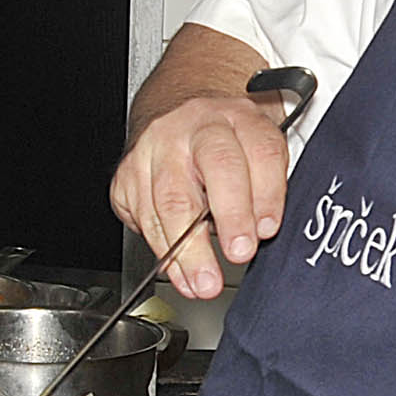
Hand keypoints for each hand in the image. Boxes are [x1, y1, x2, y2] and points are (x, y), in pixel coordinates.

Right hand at [107, 87, 293, 298]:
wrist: (173, 112)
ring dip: (189, 250)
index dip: (268, 193)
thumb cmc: (223, 138)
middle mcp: (194, 127)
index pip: (259, 151)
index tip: (268, 229)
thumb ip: (268, 181)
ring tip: (204, 282)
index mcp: (237, 117)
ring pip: (168, 201)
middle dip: (230, 217)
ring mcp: (154, 149)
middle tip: (240, 254)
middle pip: (213, 168)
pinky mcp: (126, 176)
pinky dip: (162, 253)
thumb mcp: (257, 145)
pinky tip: (179, 272)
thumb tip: (265, 229)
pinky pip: (141, 218)